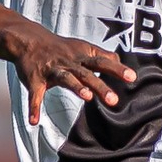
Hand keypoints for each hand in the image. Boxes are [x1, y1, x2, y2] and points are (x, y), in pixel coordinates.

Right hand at [6, 23, 136, 124]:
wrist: (29, 40)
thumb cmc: (61, 48)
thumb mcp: (83, 48)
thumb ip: (102, 56)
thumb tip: (120, 62)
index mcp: (81, 57)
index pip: (102, 62)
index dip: (117, 69)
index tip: (132, 78)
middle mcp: (69, 63)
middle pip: (87, 74)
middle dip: (100, 86)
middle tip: (114, 100)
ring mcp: (52, 71)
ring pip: (66, 79)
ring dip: (76, 88)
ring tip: (87, 98)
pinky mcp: (35, 80)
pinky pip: (35, 95)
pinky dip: (33, 107)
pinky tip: (34, 121)